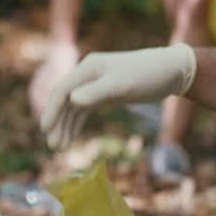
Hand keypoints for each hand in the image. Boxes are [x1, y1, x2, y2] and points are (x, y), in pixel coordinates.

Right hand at [41, 43, 196, 148]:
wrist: (169, 71)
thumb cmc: (146, 76)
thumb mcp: (121, 85)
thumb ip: (96, 92)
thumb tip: (72, 101)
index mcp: (88, 68)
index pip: (63, 90)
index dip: (52, 110)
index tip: (45, 130)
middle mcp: (88, 74)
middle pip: (65, 100)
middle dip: (57, 123)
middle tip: (53, 147)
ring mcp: (96, 84)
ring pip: (74, 107)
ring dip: (66, 126)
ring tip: (60, 148)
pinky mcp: (105, 93)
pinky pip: (84, 109)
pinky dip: (77, 123)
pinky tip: (72, 137)